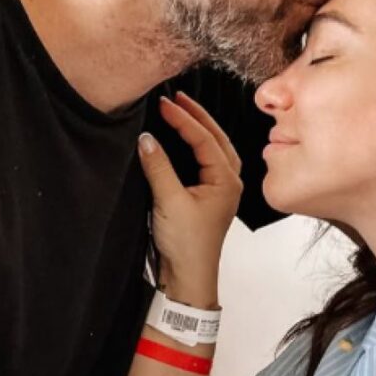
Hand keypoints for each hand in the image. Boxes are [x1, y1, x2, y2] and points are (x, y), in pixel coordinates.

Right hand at [138, 92, 241, 307]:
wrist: (188, 278)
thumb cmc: (186, 245)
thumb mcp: (169, 201)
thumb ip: (158, 166)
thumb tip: (146, 137)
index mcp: (226, 180)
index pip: (204, 139)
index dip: (183, 119)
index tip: (164, 103)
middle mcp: (228, 181)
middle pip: (216, 138)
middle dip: (197, 115)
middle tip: (177, 97)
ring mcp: (220, 189)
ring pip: (214, 148)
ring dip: (199, 128)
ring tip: (181, 110)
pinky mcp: (208, 197)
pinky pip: (206, 160)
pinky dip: (196, 145)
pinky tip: (183, 139)